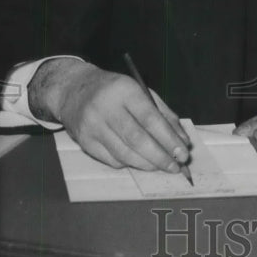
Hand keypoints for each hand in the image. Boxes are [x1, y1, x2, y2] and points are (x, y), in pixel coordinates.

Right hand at [29, 59, 190, 169]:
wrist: (74, 89)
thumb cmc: (115, 90)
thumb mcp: (141, 91)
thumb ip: (164, 114)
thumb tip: (182, 141)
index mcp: (124, 91)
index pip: (150, 119)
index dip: (168, 139)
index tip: (182, 153)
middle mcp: (106, 108)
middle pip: (137, 140)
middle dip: (160, 157)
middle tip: (175, 167)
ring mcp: (92, 126)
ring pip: (124, 154)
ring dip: (147, 164)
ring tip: (161, 166)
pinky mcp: (84, 141)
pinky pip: (112, 160)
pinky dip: (130, 163)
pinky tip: (140, 161)